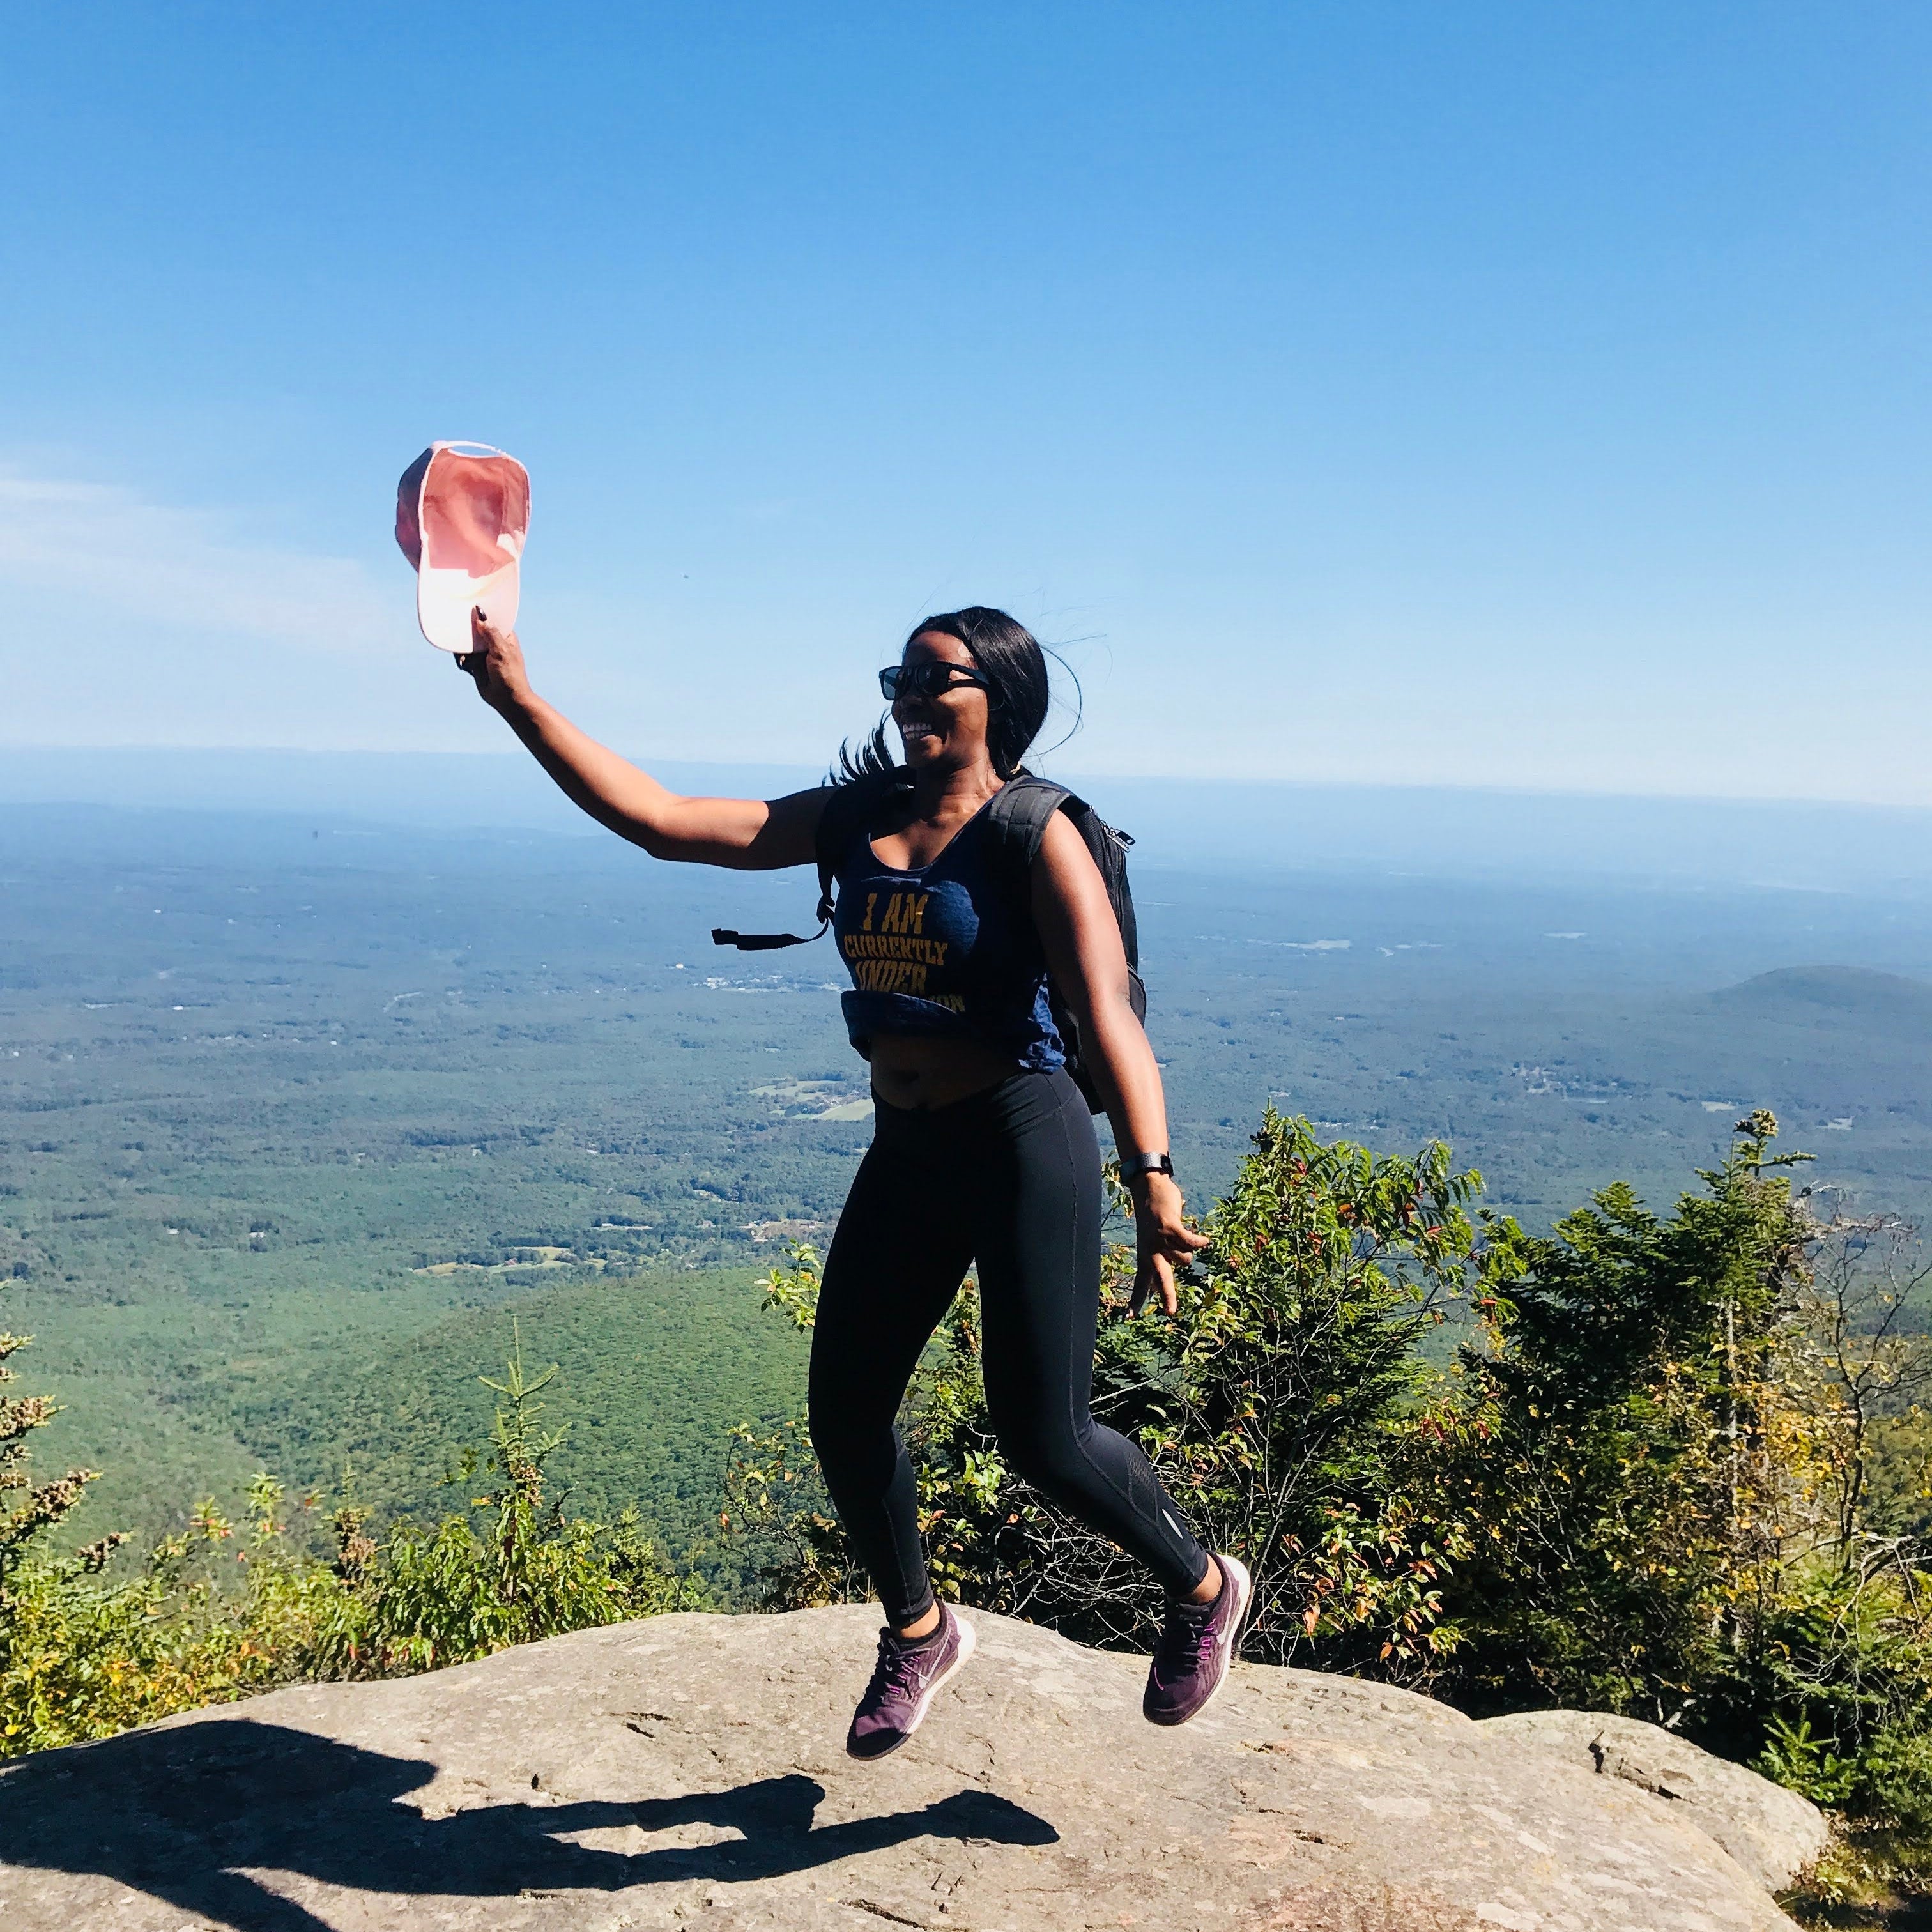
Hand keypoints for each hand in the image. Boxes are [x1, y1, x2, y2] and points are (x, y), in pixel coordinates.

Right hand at [457, 608, 532, 712]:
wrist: (506, 699)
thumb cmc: (510, 674)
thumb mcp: (501, 650)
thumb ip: (490, 632)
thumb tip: (480, 613)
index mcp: (504, 636)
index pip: (490, 619)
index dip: (479, 614)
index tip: (466, 608)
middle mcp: (492, 643)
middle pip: (475, 630)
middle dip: (466, 632)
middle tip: (458, 632)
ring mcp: (483, 654)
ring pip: (466, 644)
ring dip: (462, 648)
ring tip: (464, 655)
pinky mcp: (475, 665)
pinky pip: (463, 657)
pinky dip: (461, 660)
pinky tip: (464, 664)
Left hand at [1131, 1172, 1207, 1316]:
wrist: (1148, 1186)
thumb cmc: (1155, 1216)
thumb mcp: (1154, 1239)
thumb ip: (1163, 1255)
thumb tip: (1177, 1268)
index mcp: (1145, 1255)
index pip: (1140, 1282)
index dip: (1136, 1300)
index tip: (1128, 1318)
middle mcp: (1150, 1250)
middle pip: (1160, 1278)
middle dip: (1167, 1295)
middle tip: (1171, 1313)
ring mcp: (1159, 1239)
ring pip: (1185, 1257)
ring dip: (1189, 1247)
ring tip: (1180, 1233)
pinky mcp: (1169, 1226)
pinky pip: (1189, 1242)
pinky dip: (1199, 1242)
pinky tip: (1206, 1240)